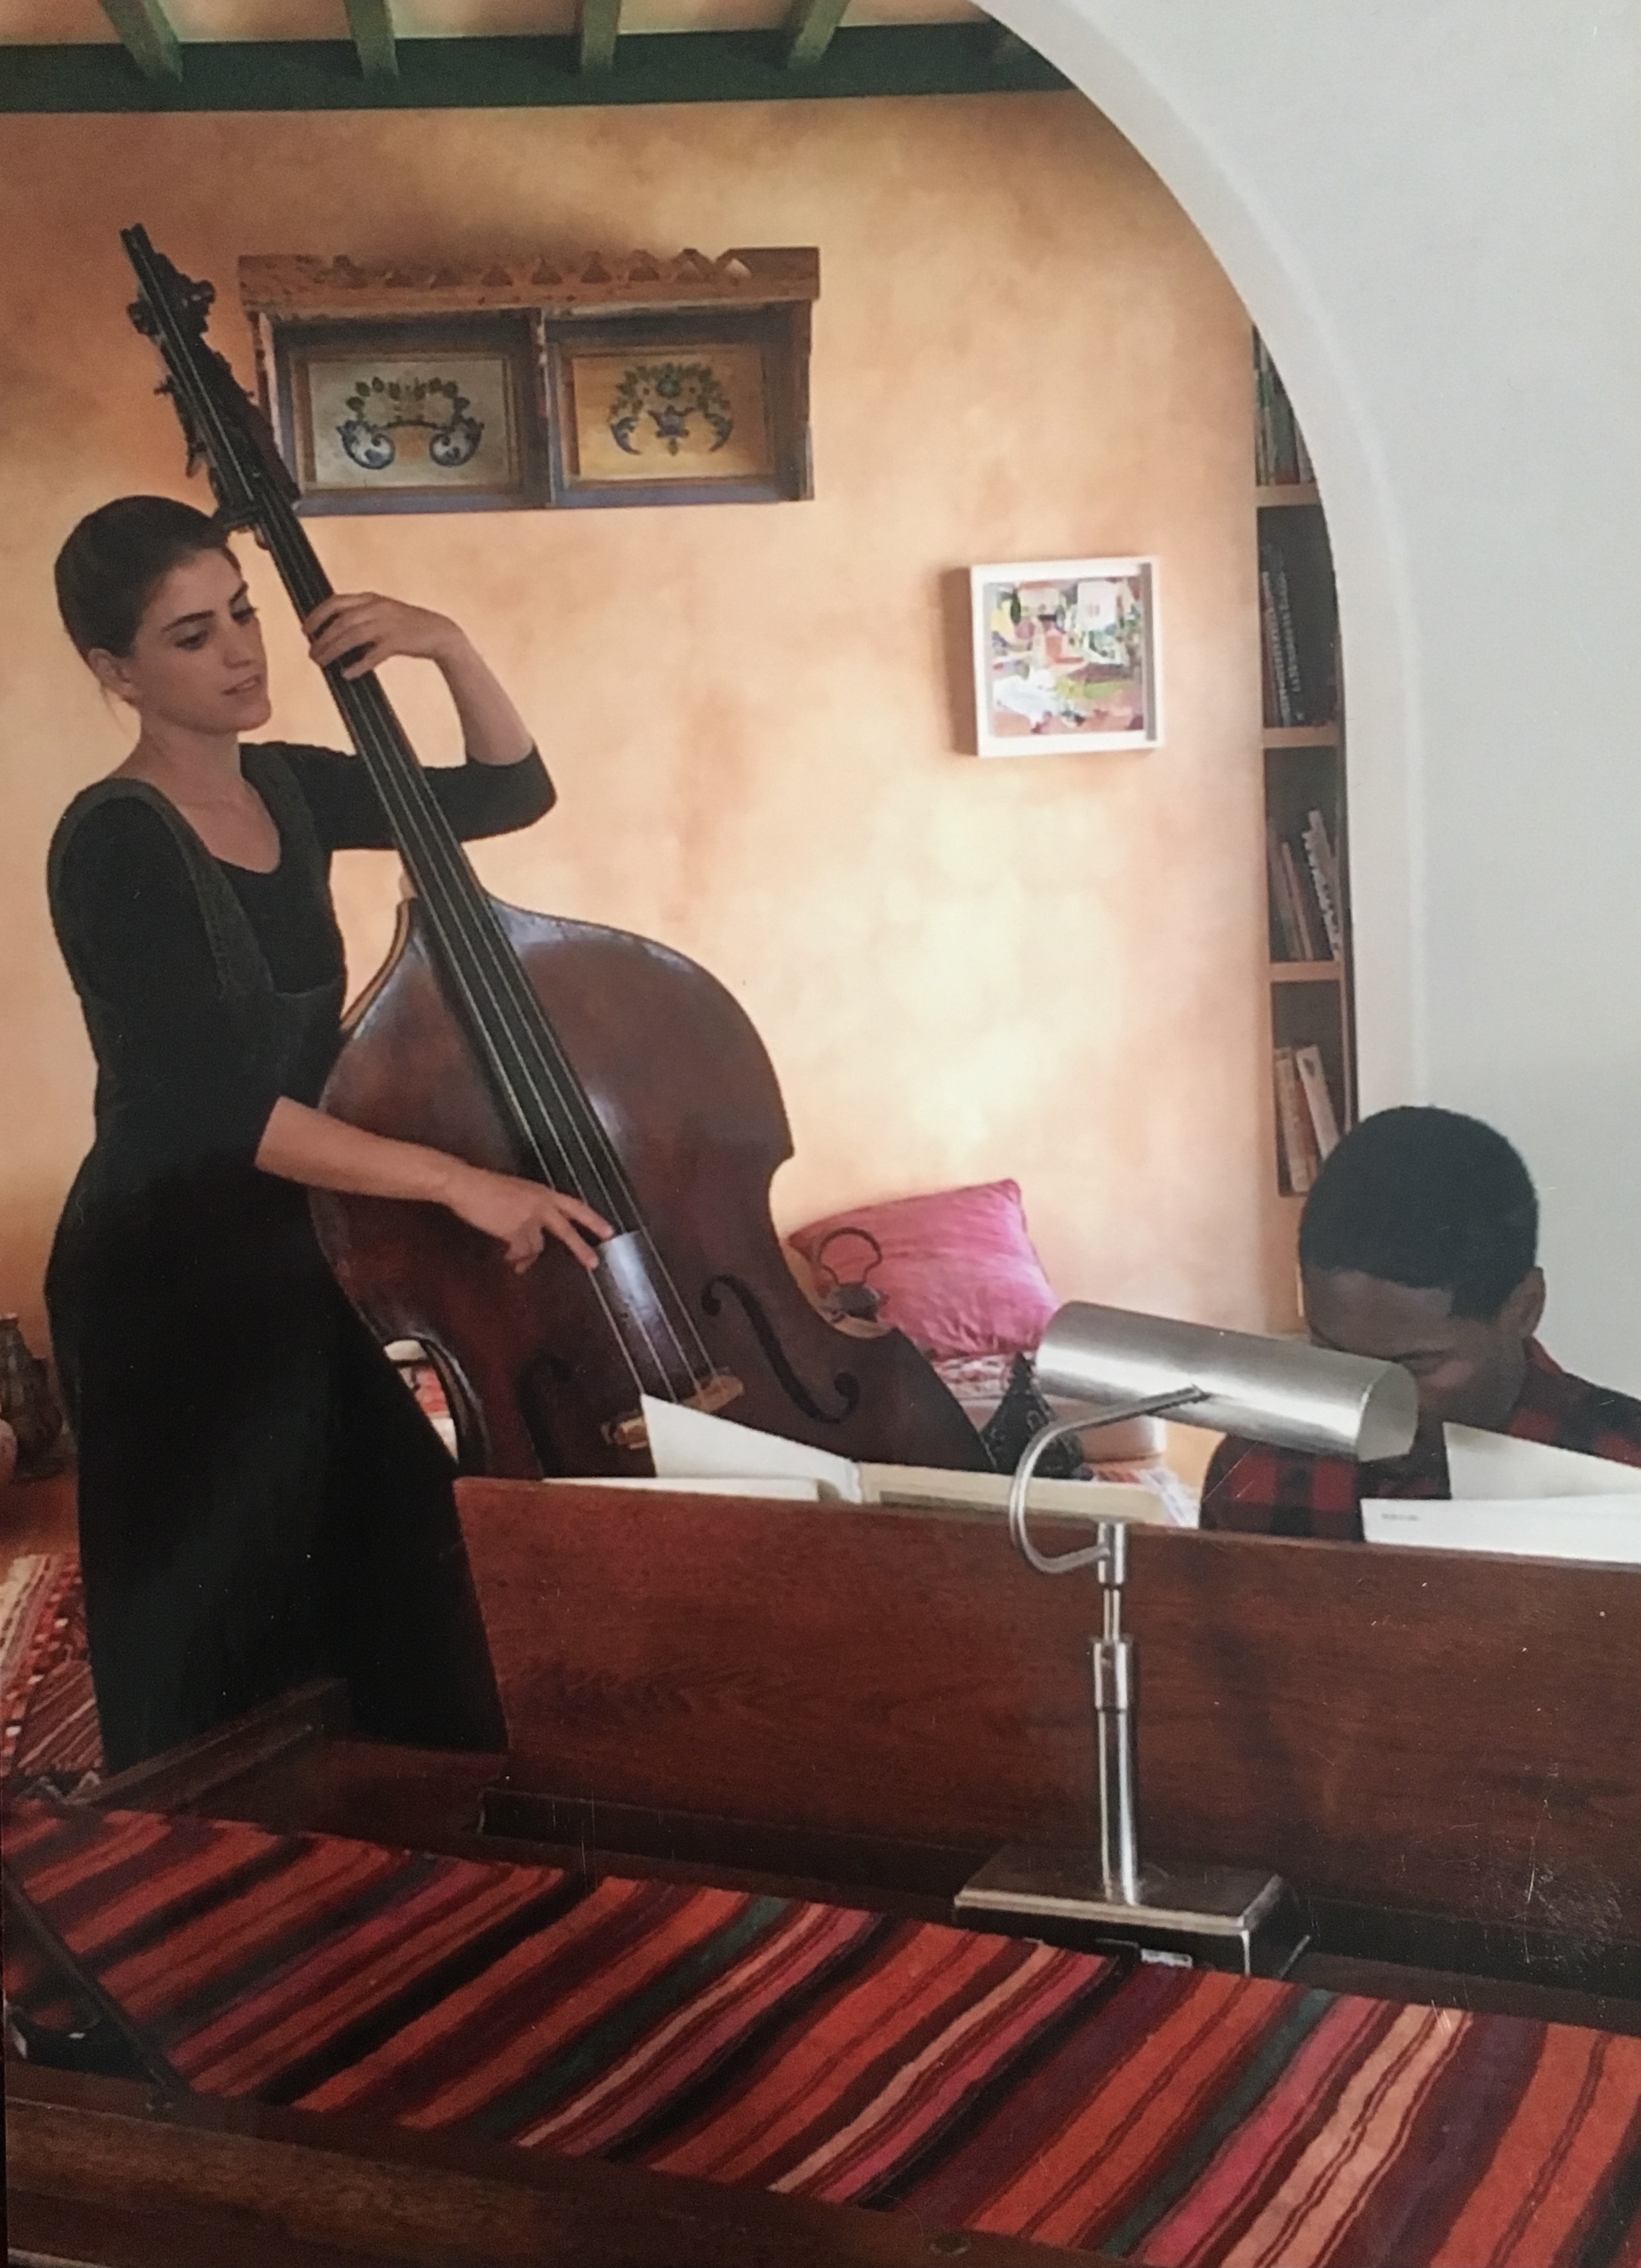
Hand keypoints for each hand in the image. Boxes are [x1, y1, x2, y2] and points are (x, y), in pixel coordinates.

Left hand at [303, 593, 463, 679]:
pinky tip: (347, 674)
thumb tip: (332, 634)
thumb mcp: (383, 612)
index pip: (335, 602)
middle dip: (322, 638)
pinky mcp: (398, 642)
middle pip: (340, 621)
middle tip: (312, 654)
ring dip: (333, 651)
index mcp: (371, 599)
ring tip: (321, 663)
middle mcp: (377, 608)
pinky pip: (373, 655)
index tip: (306, 631)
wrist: (440, 632)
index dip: (317, 616)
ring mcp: (387, 624)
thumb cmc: (408, 626)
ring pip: (352, 636)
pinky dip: (358, 665)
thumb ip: (361, 617)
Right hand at [443, 1165, 611, 1274]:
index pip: (575, 1206)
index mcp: (544, 1192)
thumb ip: (530, 1207)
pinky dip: (516, 1258)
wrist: (468, 1185)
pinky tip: (509, 1260)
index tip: (609, 1231)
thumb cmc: (485, 1186)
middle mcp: (541, 1204)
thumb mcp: (517, 1192)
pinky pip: (520, 1252)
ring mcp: (529, 1218)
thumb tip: (531, 1229)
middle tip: (593, 1263)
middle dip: (580, 1248)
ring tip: (519, 1264)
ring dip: (528, 1257)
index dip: (593, 1219)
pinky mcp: (514, 1231)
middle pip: (566, 1230)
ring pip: (537, 1246)